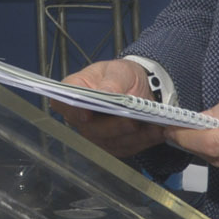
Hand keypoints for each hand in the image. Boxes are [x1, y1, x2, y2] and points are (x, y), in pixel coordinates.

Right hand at [50, 59, 166, 158]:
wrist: (138, 87)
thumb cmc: (122, 76)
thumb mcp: (119, 70)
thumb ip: (112, 81)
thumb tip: (105, 93)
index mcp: (74, 92)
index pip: (63, 103)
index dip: (72, 111)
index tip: (86, 114)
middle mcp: (80, 117)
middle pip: (89, 128)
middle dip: (113, 126)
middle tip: (132, 121)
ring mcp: (96, 134)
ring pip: (110, 142)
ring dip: (133, 136)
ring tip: (152, 125)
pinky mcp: (113, 145)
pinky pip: (127, 147)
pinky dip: (144, 140)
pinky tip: (156, 131)